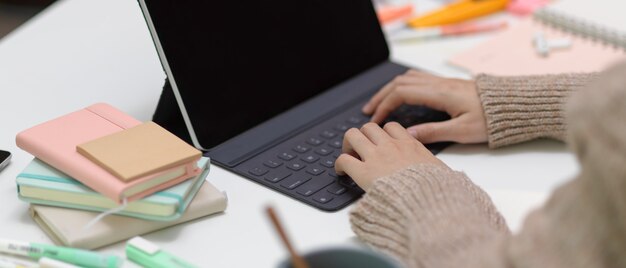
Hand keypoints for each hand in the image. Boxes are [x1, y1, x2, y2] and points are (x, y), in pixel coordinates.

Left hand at [335, 122, 447, 191]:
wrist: (426, 202)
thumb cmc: (435, 191)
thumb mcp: (442, 174)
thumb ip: (437, 170)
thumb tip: (448, 177)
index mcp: (410, 146)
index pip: (392, 127)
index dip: (383, 134)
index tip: (381, 142)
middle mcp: (391, 146)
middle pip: (369, 127)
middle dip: (363, 136)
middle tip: (361, 149)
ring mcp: (375, 156)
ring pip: (353, 135)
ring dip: (348, 144)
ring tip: (349, 156)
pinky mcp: (362, 171)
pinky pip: (343, 159)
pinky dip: (339, 164)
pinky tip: (340, 172)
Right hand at [362, 70, 487, 143]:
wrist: (515, 105)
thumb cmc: (492, 120)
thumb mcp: (462, 132)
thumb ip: (433, 133)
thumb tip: (407, 135)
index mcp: (440, 94)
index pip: (401, 94)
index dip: (385, 106)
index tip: (375, 120)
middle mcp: (439, 84)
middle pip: (400, 83)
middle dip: (381, 96)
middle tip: (368, 110)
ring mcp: (444, 82)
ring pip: (409, 78)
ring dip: (391, 89)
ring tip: (381, 102)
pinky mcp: (449, 85)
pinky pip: (419, 79)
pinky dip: (404, 86)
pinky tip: (402, 96)